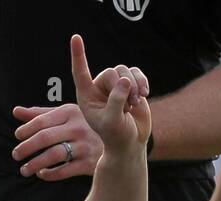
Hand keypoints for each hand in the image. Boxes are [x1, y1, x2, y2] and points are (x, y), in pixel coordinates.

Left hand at [12, 104, 102, 180]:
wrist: (119, 141)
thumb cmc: (86, 126)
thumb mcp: (68, 115)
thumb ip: (42, 114)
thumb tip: (16, 111)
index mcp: (71, 112)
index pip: (43, 120)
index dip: (27, 129)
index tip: (17, 137)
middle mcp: (78, 127)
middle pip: (45, 138)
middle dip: (26, 148)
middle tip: (15, 155)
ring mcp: (84, 146)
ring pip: (53, 156)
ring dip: (35, 164)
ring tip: (24, 170)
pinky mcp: (88, 163)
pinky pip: (63, 171)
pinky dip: (49, 174)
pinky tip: (42, 173)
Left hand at [69, 35, 151, 154]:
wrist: (131, 142)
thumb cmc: (117, 136)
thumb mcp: (113, 122)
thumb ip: (116, 101)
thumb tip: (125, 80)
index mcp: (87, 96)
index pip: (80, 73)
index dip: (78, 55)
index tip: (76, 38)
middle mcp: (98, 87)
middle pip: (111, 72)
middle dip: (123, 88)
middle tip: (129, 106)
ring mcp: (114, 85)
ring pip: (124, 71)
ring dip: (133, 87)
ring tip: (134, 104)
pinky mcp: (130, 84)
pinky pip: (136, 72)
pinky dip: (142, 82)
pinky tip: (145, 95)